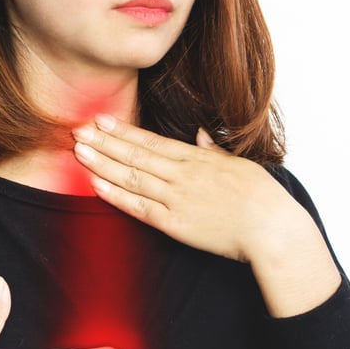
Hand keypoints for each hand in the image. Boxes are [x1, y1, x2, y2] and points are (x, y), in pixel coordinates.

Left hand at [71, 115, 304, 263]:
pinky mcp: (175, 224)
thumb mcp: (238, 164)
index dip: (124, 131)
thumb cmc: (262, 197)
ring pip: (132, 177)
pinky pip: (139, 207)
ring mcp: (177, 198)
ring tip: (80, 151)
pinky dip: (116, 195)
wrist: (272, 228)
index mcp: (198, 158)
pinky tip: (96, 183)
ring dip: (103, 163)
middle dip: (104, 142)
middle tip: (78, 130)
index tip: (102, 120)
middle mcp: (183, 174)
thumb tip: (203, 135)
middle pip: (135, 155)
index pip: (152, 141)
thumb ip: (215, 150)